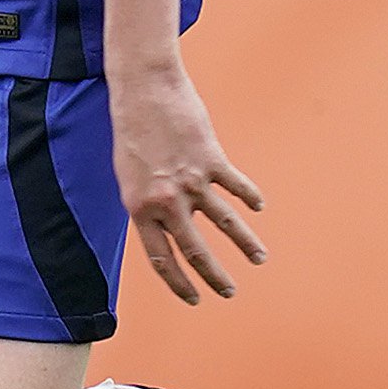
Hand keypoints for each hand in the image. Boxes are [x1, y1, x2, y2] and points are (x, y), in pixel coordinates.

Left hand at [111, 64, 267, 303]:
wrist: (143, 90)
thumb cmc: (131, 132)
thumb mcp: (128, 175)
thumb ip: (148, 204)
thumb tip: (167, 227)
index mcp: (139, 208)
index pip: (160, 258)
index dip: (178, 282)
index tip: (194, 298)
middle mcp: (166, 200)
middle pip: (195, 250)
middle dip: (215, 276)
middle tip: (229, 292)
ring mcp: (191, 181)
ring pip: (225, 223)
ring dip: (245, 243)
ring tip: (259, 258)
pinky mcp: (212, 160)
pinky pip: (236, 186)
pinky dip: (250, 197)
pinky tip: (258, 206)